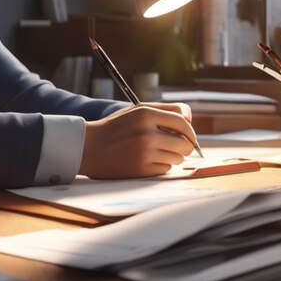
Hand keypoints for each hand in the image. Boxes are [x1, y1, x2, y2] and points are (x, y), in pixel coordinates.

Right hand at [79, 102, 196, 179]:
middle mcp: (147, 133)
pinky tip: (146, 160)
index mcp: (146, 114)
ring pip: (177, 158)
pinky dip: (160, 166)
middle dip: (184, 146)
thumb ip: (165, 110)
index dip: (190, 131)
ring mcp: (144, 153)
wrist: (90, 147)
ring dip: (171, 156)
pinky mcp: (141, 170)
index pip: (183, 123)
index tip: (189, 136)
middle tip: (175, 146)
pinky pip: (165, 169)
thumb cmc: (116, 127)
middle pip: (185, 144)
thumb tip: (190, 118)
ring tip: (154, 151)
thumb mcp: (137, 110)